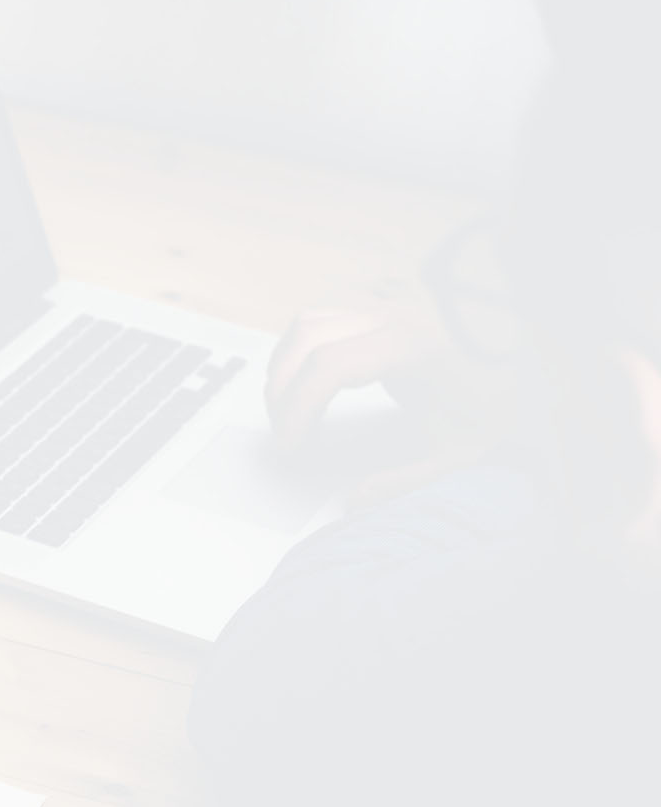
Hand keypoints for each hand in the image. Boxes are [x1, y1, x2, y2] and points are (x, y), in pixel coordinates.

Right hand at [267, 307, 522, 506]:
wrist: (524, 367)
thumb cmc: (493, 404)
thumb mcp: (459, 453)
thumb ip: (405, 482)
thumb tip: (354, 501)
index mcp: (413, 346)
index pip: (330, 366)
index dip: (298, 408)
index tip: (292, 445)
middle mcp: (395, 316)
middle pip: (307, 338)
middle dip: (282, 390)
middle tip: (285, 434)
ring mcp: (385, 305)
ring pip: (307, 322)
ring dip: (285, 366)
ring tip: (289, 410)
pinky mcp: (379, 309)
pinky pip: (320, 318)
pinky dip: (300, 350)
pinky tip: (307, 383)